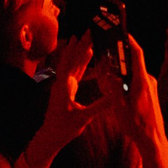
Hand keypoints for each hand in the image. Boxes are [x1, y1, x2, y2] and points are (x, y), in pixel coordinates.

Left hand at [32, 34, 102, 151]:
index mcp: (65, 85)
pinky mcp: (66, 89)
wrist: (50, 137)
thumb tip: (116, 96)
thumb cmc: (64, 128)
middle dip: (81, 44)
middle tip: (89, 30)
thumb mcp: (83, 117)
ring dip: (80, 51)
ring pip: (73, 64)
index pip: (74, 62)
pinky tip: (87, 56)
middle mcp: (62, 82)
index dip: (81, 47)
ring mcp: (64, 85)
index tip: (87, 35)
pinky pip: (75, 72)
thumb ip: (100, 106)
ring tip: (87, 38)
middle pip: (72, 58)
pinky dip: (81, 63)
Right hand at [121, 34, 167, 153]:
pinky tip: (118, 92)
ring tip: (109, 81)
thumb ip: (113, 87)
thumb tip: (110, 75)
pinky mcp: (150, 94)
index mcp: (142, 81)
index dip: (130, 41)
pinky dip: (127, 83)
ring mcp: (151, 87)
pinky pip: (137, 82)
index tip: (122, 33)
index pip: (137, 54)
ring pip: (134, 74)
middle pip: (133, 64)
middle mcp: (149, 81)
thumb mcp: (119, 106)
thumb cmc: (136, 125)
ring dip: (122, 75)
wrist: (152, 139)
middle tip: (106, 60)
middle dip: (119, 61)